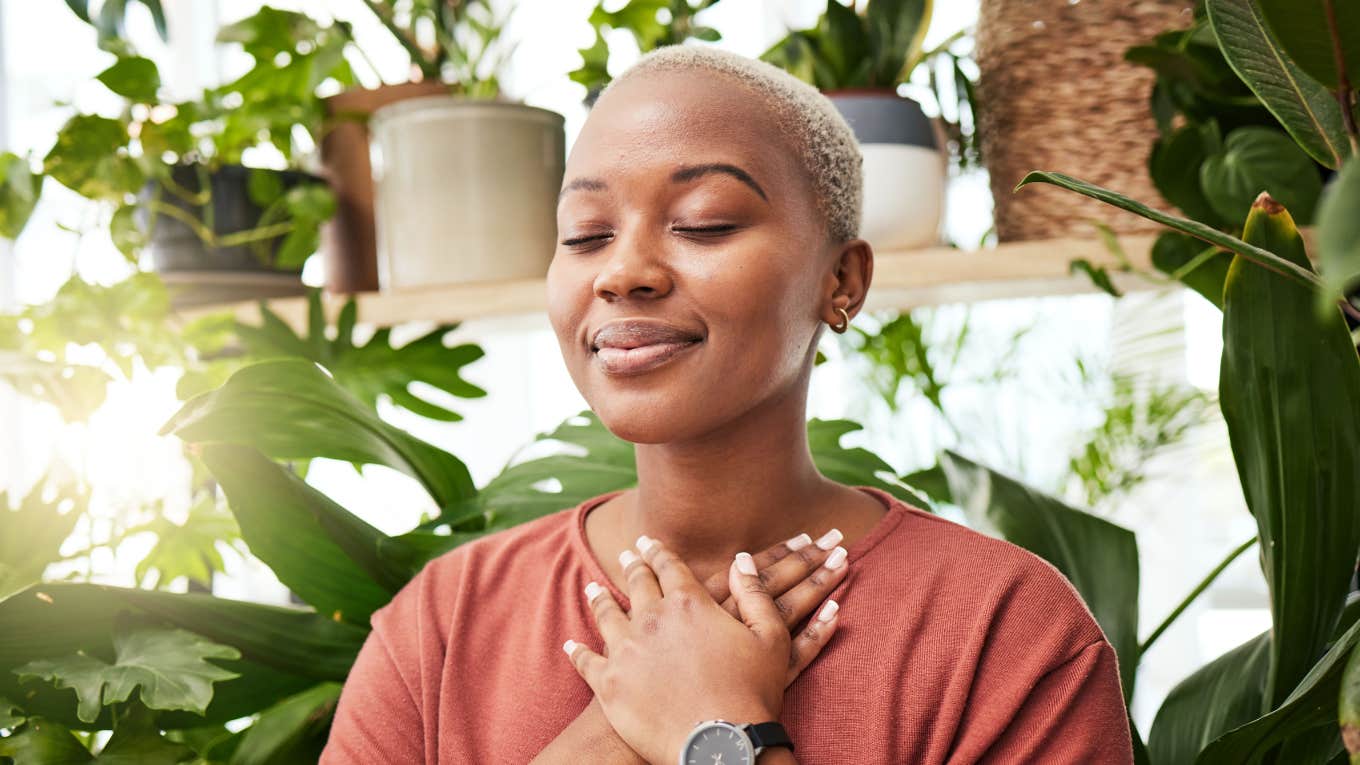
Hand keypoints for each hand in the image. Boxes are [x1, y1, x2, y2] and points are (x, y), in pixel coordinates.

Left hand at [563, 535, 842, 764]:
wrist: (720, 746)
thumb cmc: (752, 694)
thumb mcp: (770, 638)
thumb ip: (755, 594)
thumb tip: (741, 560)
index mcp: (688, 603)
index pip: (669, 567)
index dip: (658, 552)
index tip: (649, 542)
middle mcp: (651, 619)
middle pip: (636, 584)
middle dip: (632, 567)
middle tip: (627, 556)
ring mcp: (626, 650)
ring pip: (606, 616)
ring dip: (600, 600)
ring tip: (593, 589)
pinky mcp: (609, 684)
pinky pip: (586, 661)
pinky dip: (577, 652)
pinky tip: (571, 646)